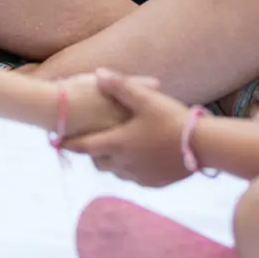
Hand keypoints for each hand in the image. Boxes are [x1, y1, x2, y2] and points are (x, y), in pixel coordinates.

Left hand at [67, 70, 194, 187]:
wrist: (202, 148)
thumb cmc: (172, 120)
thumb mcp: (146, 99)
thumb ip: (120, 86)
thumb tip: (98, 74)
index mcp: (117, 142)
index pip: (84, 145)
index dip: (68, 142)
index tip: (56, 142)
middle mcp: (123, 163)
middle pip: (97, 160)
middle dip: (92, 151)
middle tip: (89, 142)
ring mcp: (138, 176)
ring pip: (114, 171)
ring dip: (110, 161)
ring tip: (114, 149)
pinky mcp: (152, 183)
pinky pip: (133, 178)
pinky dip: (129, 169)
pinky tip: (138, 159)